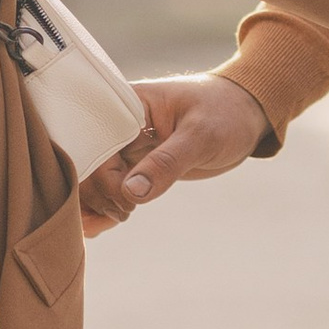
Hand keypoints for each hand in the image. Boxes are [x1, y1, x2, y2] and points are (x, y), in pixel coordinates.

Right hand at [75, 72, 268, 231]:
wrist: (243, 115)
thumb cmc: (225, 114)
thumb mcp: (201, 136)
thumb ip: (167, 163)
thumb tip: (130, 193)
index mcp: (125, 105)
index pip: (91, 142)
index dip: (99, 176)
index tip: (125, 200)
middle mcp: (116, 123)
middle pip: (85, 163)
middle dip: (96, 195)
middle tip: (125, 213)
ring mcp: (123, 144)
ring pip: (92, 178)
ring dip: (95, 204)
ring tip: (116, 220)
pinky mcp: (132, 162)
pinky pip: (108, 185)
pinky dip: (104, 205)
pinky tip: (105, 224)